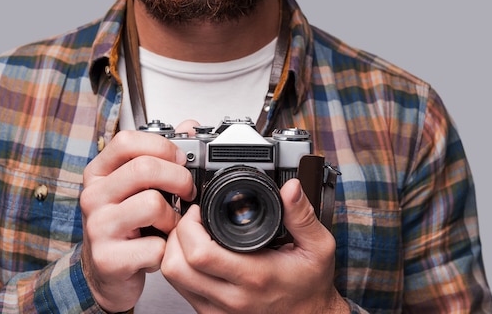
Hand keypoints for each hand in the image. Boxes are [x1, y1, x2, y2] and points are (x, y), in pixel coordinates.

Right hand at [80, 129, 196, 312]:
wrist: (105, 274)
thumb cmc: (125, 225)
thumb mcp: (137, 187)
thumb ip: (161, 156)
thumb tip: (188, 125)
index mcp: (99, 172)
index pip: (127, 141)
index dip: (162, 146)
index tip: (181, 160)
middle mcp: (93, 195)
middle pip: (145, 168)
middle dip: (179, 178)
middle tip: (187, 192)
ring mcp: (97, 227)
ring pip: (152, 204)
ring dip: (173, 218)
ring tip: (169, 225)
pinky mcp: (108, 259)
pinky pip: (154, 246)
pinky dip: (166, 249)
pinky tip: (157, 249)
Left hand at [161, 178, 348, 312]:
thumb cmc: (310, 285)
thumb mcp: (317, 246)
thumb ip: (302, 215)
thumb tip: (291, 189)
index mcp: (255, 276)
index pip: (200, 254)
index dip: (190, 225)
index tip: (201, 210)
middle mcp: (232, 297)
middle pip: (175, 266)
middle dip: (176, 234)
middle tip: (192, 219)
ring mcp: (219, 310)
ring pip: (173, 278)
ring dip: (174, 251)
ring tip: (192, 234)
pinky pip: (181, 290)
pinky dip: (181, 267)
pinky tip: (195, 254)